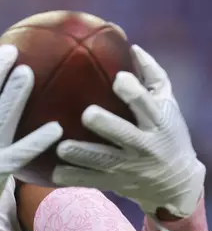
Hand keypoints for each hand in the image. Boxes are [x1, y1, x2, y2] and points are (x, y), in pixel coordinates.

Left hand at [53, 45, 205, 218]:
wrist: (177, 183)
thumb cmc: (167, 132)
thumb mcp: (167, 104)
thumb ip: (151, 75)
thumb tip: (132, 46)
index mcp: (157, 122)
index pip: (147, 105)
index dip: (134, 93)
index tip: (119, 79)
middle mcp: (145, 145)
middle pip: (125, 134)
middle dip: (107, 125)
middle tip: (87, 114)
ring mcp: (129, 167)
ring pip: (104, 161)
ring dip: (82, 155)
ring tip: (61, 147)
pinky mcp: (116, 182)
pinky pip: (92, 180)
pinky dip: (73, 177)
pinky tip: (53, 172)